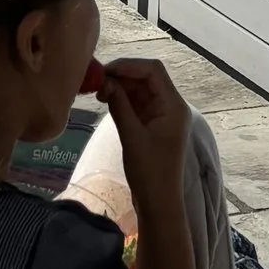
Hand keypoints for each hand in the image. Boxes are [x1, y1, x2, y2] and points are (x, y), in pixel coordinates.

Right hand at [88, 54, 191, 213]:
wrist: (158, 203)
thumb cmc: (149, 172)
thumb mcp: (132, 137)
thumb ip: (120, 106)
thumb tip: (106, 81)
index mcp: (173, 105)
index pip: (153, 71)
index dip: (129, 65)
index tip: (104, 70)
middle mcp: (170, 105)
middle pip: (147, 78)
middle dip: (122, 75)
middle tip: (96, 81)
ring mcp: (161, 115)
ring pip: (140, 90)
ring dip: (120, 87)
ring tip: (97, 92)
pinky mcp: (152, 125)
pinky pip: (137, 104)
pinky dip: (122, 99)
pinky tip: (106, 100)